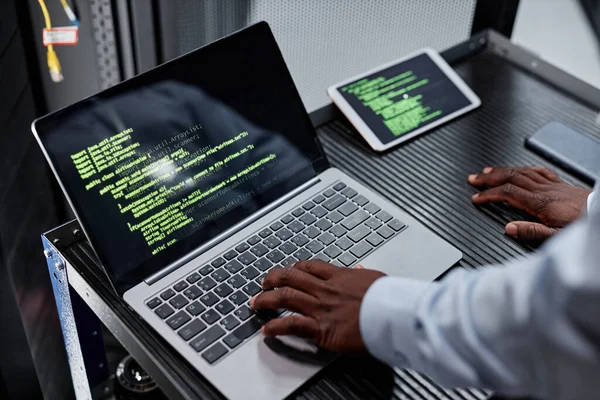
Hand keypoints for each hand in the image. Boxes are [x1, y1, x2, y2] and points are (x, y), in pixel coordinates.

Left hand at [250, 260, 384, 352]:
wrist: (393, 314)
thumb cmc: (389, 299)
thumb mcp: (376, 279)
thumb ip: (363, 275)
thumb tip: (360, 270)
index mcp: (340, 276)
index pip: (309, 266)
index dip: (294, 268)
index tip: (287, 270)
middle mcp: (326, 289)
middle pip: (291, 277)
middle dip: (273, 279)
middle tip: (264, 283)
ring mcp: (321, 307)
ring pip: (285, 297)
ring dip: (266, 300)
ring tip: (256, 303)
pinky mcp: (321, 327)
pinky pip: (292, 325)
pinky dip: (276, 327)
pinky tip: (266, 330)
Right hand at [469, 166, 590, 241]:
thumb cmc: (583, 228)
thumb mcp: (557, 237)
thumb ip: (532, 232)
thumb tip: (509, 228)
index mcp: (541, 203)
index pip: (508, 193)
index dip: (489, 193)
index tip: (476, 197)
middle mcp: (545, 190)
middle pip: (511, 177)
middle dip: (490, 177)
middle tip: (473, 178)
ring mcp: (554, 185)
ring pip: (522, 171)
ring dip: (503, 170)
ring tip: (488, 171)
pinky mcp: (563, 185)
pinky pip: (539, 171)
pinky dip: (525, 168)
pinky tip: (520, 169)